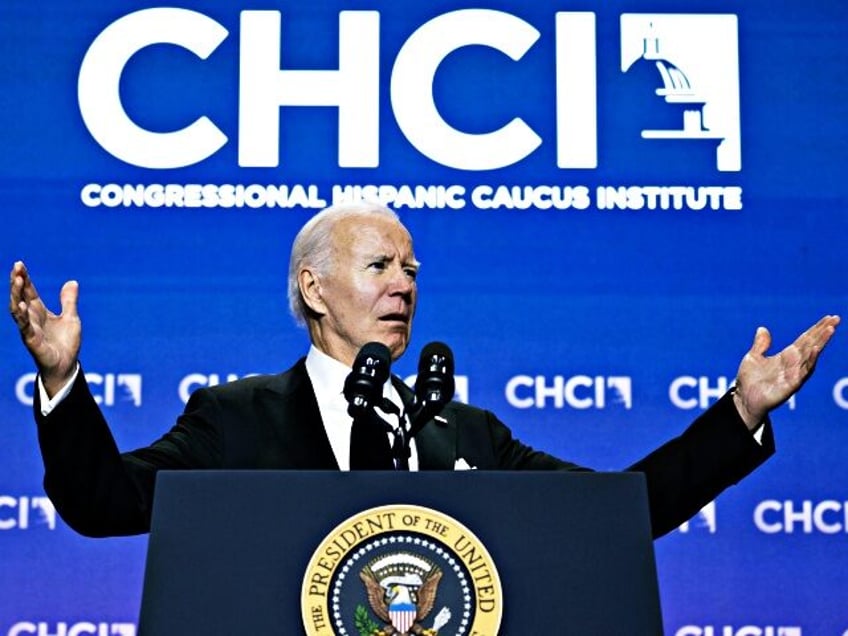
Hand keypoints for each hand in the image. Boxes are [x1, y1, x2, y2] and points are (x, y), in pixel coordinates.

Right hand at [9, 261, 80, 396]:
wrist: (66, 365)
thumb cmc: (66, 343)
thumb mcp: (71, 318)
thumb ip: (69, 301)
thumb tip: (72, 281)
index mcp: (39, 311)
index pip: (29, 291)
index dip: (24, 278)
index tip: (20, 264)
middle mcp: (31, 318)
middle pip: (20, 296)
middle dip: (16, 282)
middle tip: (16, 267)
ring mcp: (29, 329)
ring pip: (17, 309)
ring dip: (16, 295)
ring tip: (16, 280)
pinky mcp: (32, 340)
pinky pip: (24, 326)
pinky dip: (22, 315)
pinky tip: (21, 304)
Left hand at [733, 315, 839, 429]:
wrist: (743, 400)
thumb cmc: (750, 380)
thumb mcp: (753, 358)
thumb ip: (760, 344)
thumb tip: (762, 328)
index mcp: (787, 356)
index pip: (805, 339)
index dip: (817, 329)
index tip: (829, 317)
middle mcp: (794, 363)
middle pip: (812, 344)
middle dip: (824, 332)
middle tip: (836, 319)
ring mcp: (795, 373)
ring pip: (811, 355)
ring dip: (821, 342)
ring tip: (830, 330)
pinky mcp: (792, 384)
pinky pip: (803, 371)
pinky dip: (810, 360)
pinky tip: (815, 349)